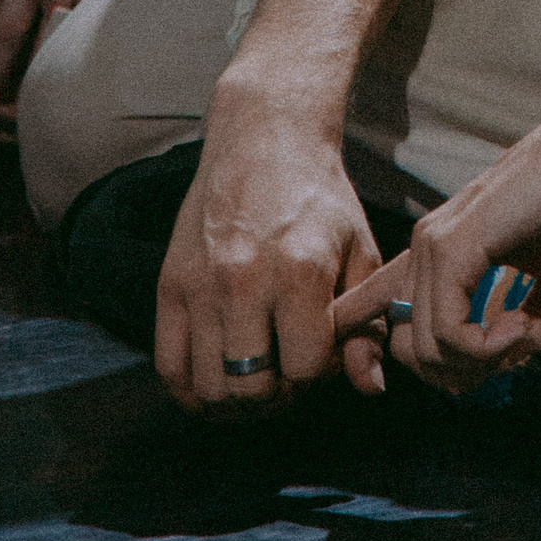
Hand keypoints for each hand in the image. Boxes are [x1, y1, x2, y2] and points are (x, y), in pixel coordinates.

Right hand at [155, 92, 383, 413]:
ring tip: (258, 376)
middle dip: (278, 396)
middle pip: (252, 389)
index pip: (306, 370)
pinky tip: (218, 378)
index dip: (321, 373)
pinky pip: (169, 369)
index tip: (323, 351)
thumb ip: (366, 325)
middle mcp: (243, 281)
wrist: (265, 140)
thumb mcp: (361, 251)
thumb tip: (371, 387)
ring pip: (209, 390)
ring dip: (237, 400)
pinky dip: (192, 391)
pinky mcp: (169, 286)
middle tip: (289, 373)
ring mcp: (199, 285)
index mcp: (299, 271)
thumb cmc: (320, 200)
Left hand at [331, 70, 540, 396]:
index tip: (437, 375)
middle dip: (457, 374)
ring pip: (425, 349)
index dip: (381, 348)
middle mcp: (425, 248)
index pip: (377, 306)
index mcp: (441, 253)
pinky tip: (520, 329)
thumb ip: (522, 333)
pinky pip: (448, 333)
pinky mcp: (453, 246)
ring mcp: (434, 244)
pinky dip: (485, 348)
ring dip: (479, 363)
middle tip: (508, 355)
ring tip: (524, 334)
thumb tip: (503, 366)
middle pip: (406, 350)